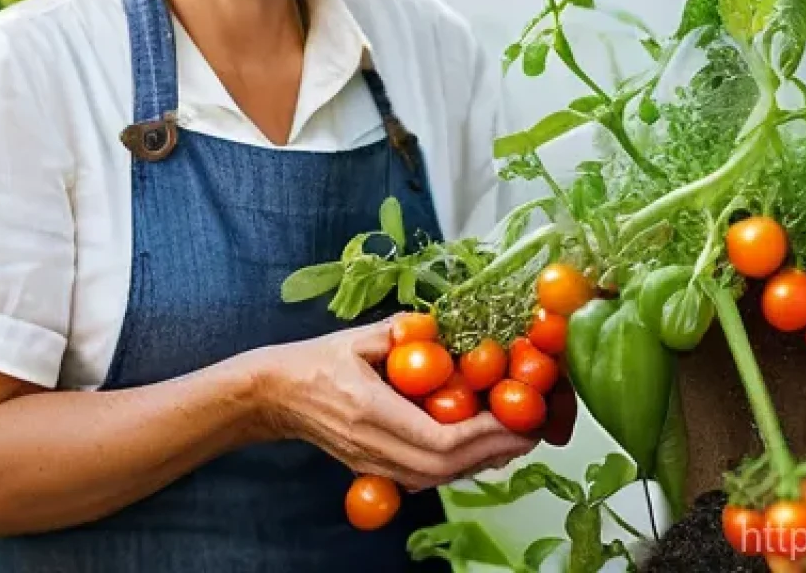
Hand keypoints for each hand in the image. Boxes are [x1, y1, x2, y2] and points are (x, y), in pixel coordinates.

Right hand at [258, 321, 537, 490]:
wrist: (276, 394)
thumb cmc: (318, 358)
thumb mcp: (362, 336)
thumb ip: (404, 331)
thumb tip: (449, 325)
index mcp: (369, 409)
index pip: (437, 439)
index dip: (481, 435)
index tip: (514, 419)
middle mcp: (371, 445)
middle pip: (442, 468)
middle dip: (492, 454)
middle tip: (529, 433)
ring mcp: (370, 463)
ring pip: (434, 479)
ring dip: (478, 464)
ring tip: (514, 441)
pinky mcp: (372, 469)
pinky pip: (421, 477)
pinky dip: (456, 466)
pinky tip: (478, 448)